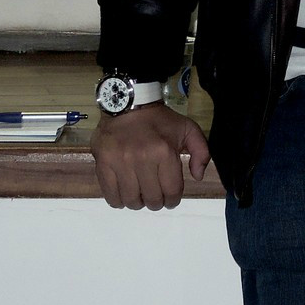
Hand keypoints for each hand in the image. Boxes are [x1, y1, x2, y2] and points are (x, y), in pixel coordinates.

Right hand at [90, 104, 211, 210]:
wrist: (128, 103)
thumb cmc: (159, 119)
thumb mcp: (188, 129)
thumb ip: (201, 152)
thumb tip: (198, 176)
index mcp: (164, 152)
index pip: (172, 191)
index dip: (173, 200)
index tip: (170, 197)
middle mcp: (142, 159)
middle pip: (152, 200)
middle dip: (157, 201)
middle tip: (155, 194)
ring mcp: (120, 162)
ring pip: (131, 201)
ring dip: (138, 201)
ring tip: (139, 192)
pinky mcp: (103, 164)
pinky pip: (111, 196)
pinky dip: (119, 200)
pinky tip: (124, 192)